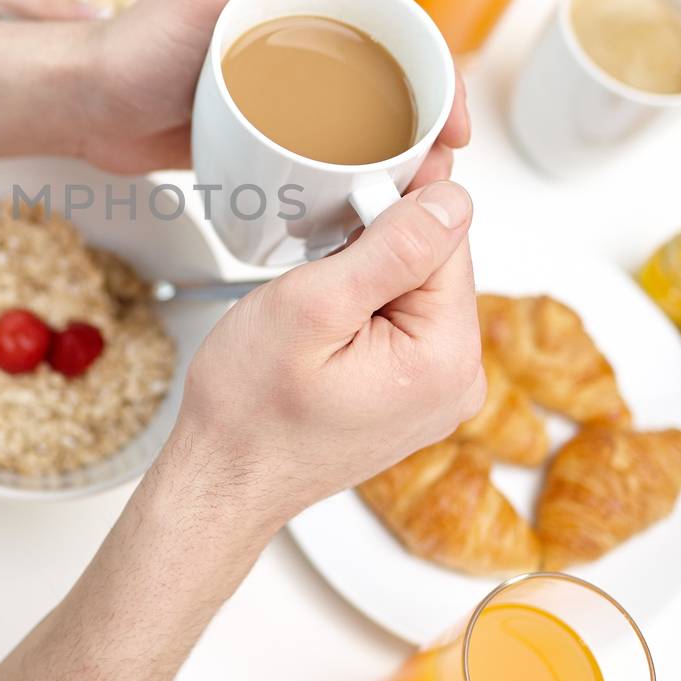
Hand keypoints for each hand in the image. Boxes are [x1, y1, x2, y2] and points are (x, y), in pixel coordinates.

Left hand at [73, 0, 469, 174]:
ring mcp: (288, 86)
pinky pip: (327, 149)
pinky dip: (355, 174)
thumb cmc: (134, 44)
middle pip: (393, 77)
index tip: (451, 120)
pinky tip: (364, 202)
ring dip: (400, 154)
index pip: (396, 25)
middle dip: (429, 123)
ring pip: (368, 118)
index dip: (437, 70)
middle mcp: (304, 35)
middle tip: (437, 171)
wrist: (83, 104)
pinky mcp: (269, 129)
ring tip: (406, 194)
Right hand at [171, 179, 483, 528]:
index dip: (390, 211)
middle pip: (436, 264)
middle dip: (378, 247)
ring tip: (313, 308)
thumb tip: (452, 201)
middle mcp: (457, 380)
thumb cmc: (251, 408)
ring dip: (367, 276)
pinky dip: (364, 307)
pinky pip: (402, 322)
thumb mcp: (312, 307)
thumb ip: (392, 248)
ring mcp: (436, 392)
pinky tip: (324, 328)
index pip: (447, 238)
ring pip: (415, 290)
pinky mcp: (412, 395)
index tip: (340, 216)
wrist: (224, 478)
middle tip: (314, 275)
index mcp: (445, 358)